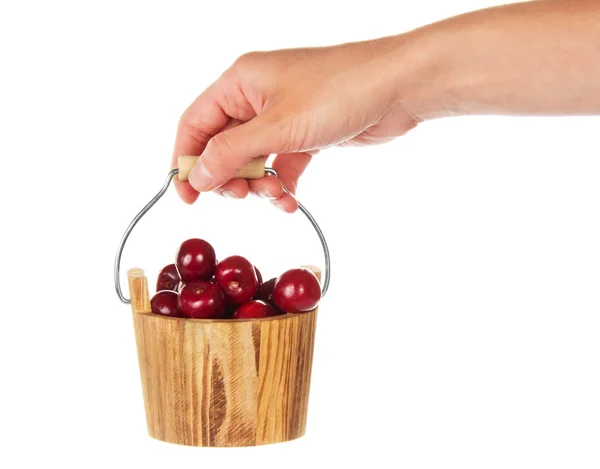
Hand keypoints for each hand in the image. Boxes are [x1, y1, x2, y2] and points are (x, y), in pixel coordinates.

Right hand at [171, 38, 419, 211]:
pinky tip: (290, 201)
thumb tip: (197, 176)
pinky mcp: (305, 135)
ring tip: (275, 195)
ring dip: (258, 185)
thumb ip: (232, 153)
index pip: (195, 124)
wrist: (397, 87)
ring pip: (252, 160)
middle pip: (222, 146)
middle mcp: (256, 98)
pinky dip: (282, 185)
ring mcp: (282, 117)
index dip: (186, 161)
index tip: (189, 197)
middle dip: (229, 177)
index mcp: (240, 83)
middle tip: (242, 196)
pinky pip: (281, 165)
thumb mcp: (278, 127)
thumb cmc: (338, 91)